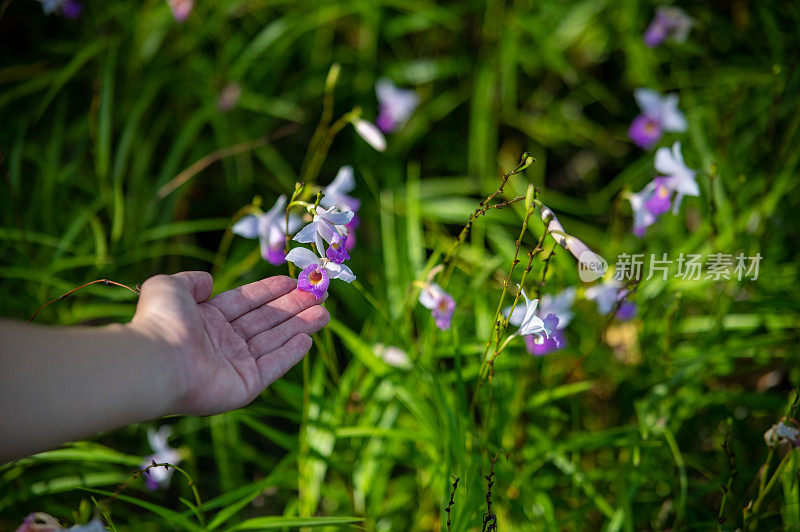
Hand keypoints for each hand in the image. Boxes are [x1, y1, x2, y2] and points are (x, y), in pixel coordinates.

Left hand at [131, 272, 328, 415]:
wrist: (156, 361)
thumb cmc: (161, 321)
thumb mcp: (170, 287)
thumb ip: (191, 281)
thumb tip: (209, 280)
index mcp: (206, 319)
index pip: (246, 302)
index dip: (270, 291)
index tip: (294, 281)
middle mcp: (223, 342)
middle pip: (266, 320)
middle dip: (293, 307)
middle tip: (319, 294)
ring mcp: (235, 365)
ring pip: (274, 341)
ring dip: (300, 326)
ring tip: (324, 313)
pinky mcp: (245, 385)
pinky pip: (272, 366)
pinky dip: (290, 353)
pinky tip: (308, 340)